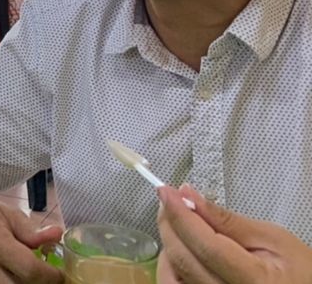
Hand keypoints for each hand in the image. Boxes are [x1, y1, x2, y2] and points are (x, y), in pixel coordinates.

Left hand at [158, 184, 311, 282]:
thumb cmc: (299, 270)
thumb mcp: (272, 238)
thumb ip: (228, 220)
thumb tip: (189, 197)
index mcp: (255, 282)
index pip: (206, 246)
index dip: (181, 216)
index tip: (167, 192)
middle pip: (184, 259)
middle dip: (170, 224)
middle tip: (170, 200)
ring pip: (172, 276)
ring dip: (169, 246)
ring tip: (180, 225)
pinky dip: (171, 266)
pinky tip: (182, 250)